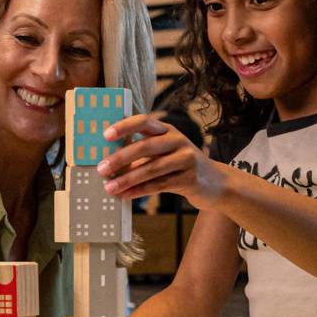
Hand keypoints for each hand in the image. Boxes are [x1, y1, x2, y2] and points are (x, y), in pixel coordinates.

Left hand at [98, 113, 230, 207]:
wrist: (215, 184)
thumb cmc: (180, 167)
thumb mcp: (163, 154)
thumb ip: (140, 155)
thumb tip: (108, 163)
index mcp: (167, 130)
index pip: (144, 121)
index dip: (124, 126)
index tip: (105, 135)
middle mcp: (178, 140)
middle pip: (146, 146)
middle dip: (121, 158)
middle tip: (101, 168)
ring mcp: (186, 159)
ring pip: (152, 169)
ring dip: (127, 179)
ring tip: (109, 188)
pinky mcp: (190, 178)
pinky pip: (160, 185)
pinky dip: (140, 190)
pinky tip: (126, 195)